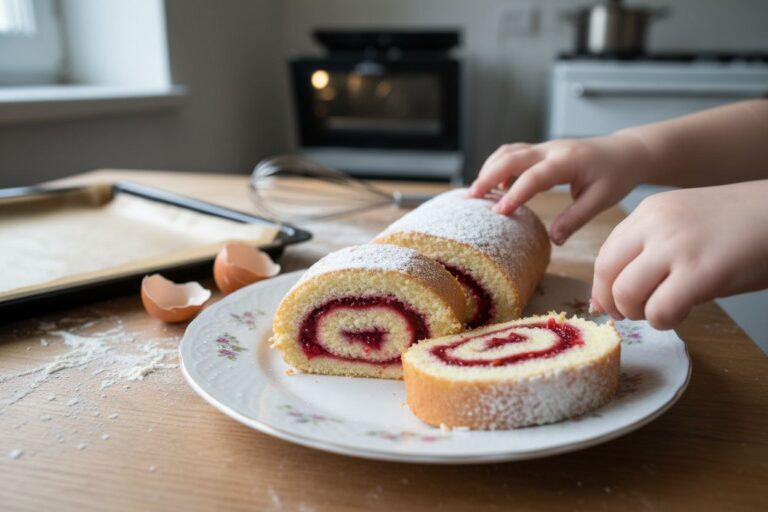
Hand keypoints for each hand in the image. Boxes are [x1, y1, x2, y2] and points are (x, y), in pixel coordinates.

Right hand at [467, 134, 651, 244]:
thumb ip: (575, 218)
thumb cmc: (616, 175)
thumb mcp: (601, 200)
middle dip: (488, 176)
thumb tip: (554, 240)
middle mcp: (551, 150)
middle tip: (471, 198)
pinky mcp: (541, 151)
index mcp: (567, 161)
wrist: (626, 152)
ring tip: (476, 193)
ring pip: (508, 152)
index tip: (499, 212)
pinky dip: (499, 167)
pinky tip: (495, 186)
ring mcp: (545, 148)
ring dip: (489, 169)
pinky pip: (514, 154)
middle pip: (511, 157)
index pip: (534, 176)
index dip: (514, 194)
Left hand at [591, 181, 767, 329]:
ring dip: (638, 313)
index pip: (605, 255)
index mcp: (648, 212)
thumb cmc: (741, 225)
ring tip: (662, 310)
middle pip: (606, 274)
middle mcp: (655, 225)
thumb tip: (612, 295)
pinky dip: (664, 321)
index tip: (610, 304)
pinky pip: (660, 310)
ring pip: (626, 294)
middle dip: (613, 303)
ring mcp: (677, 246)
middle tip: (632, 314)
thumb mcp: (683, 224)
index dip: (603, 287)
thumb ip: (648, 250)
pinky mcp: (702, 271)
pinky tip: (682, 312)